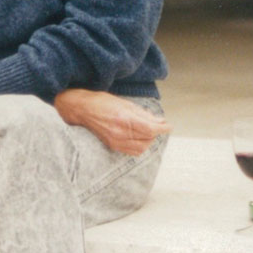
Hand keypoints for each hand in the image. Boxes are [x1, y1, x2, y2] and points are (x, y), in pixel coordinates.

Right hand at [54, 88, 171, 155]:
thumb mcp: (125, 103)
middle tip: (158, 125)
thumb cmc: (102, 102)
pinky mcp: (112, 146)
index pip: (150, 129)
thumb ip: (143, 114)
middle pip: (147, 139)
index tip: (169, 126)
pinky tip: (140, 138)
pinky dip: (140, 146)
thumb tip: (159, 120)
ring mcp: (115, 141)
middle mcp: (120, 133)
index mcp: (124, 119)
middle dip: (156, 133)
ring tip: (149, 131)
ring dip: (149, 141)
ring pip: (141, 148)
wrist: (82, 109)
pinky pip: (132, 151)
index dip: (162, 129)